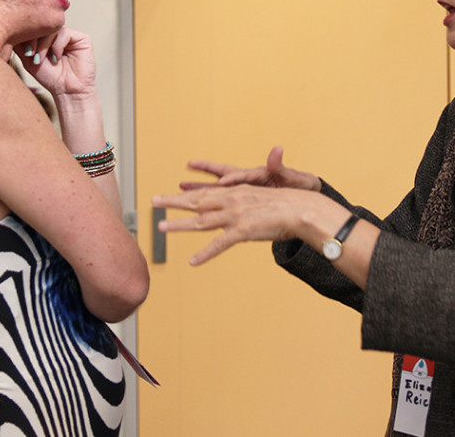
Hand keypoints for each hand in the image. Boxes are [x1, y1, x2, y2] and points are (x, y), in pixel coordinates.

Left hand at [15, 27, 96, 99]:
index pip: (34, 26)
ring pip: (52, 29)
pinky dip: (57, 45)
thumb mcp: (28, 59)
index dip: (26, 35)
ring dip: (43, 44)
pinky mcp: (82, 38)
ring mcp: (70, 35)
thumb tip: (8, 30)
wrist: (67, 91)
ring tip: (40, 59)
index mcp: (47, 36)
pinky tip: (56, 58)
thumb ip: (20, 45)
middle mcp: (58, 33)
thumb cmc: (50, 77)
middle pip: (42, 25)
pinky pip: (65, 33)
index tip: (23, 52)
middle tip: (30, 54)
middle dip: (33, 39)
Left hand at [154, 184, 324, 264]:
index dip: (186, 193)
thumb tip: (236, 213)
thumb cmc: (286, 206)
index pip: (205, 192)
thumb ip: (246, 206)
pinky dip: (206, 254)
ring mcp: (236, 215)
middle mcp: (232, 200)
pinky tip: (193, 262)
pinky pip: (220, 244)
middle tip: (153, 201)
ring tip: (161, 228)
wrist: (302, 209)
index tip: (170, 193)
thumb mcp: (261, 201)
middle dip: (173, 201)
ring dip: (180, 225)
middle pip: (196, 201)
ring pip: (202, 220)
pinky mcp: (244, 230)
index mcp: (236, 192)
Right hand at [179, 146, 320, 191]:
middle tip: (187, 167)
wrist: (304, 196)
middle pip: (222, 175)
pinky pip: (224, 202)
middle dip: (205, 173)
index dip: (231, 179)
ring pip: (218, 189)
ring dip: (201, 188)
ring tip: (181, 186)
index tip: (222, 183)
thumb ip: (280, 166)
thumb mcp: (292, 176)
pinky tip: (197, 208)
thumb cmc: (298, 184)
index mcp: (258, 174)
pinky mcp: (244, 200)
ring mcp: (244, 190)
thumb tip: (277, 149)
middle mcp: (247, 181)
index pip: (241, 175)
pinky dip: (210, 204)